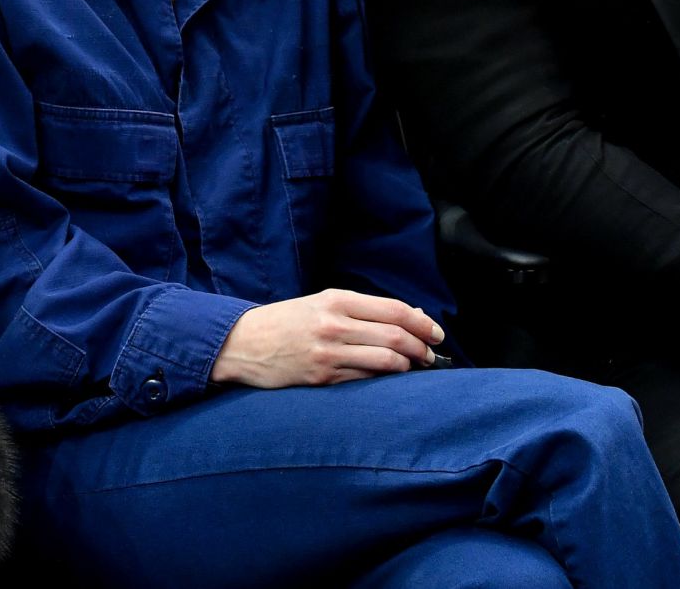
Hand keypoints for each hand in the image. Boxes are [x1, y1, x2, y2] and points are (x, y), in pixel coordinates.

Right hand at [211, 289, 444, 388]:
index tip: (436, 333)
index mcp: (337, 300)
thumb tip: (408, 318)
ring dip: (407, 366)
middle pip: (394, 335)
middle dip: (420, 347)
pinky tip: (390, 379)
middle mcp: (334, 324)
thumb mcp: (322, 304)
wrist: (243, 343)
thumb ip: (362, 310)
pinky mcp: (320, 378)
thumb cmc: (287, 322)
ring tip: (415, 368)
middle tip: (432, 355)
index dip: (422, 323)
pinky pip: (363, 378)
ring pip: (383, 359)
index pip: (393, 309)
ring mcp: (327, 353)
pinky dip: (383, 379)